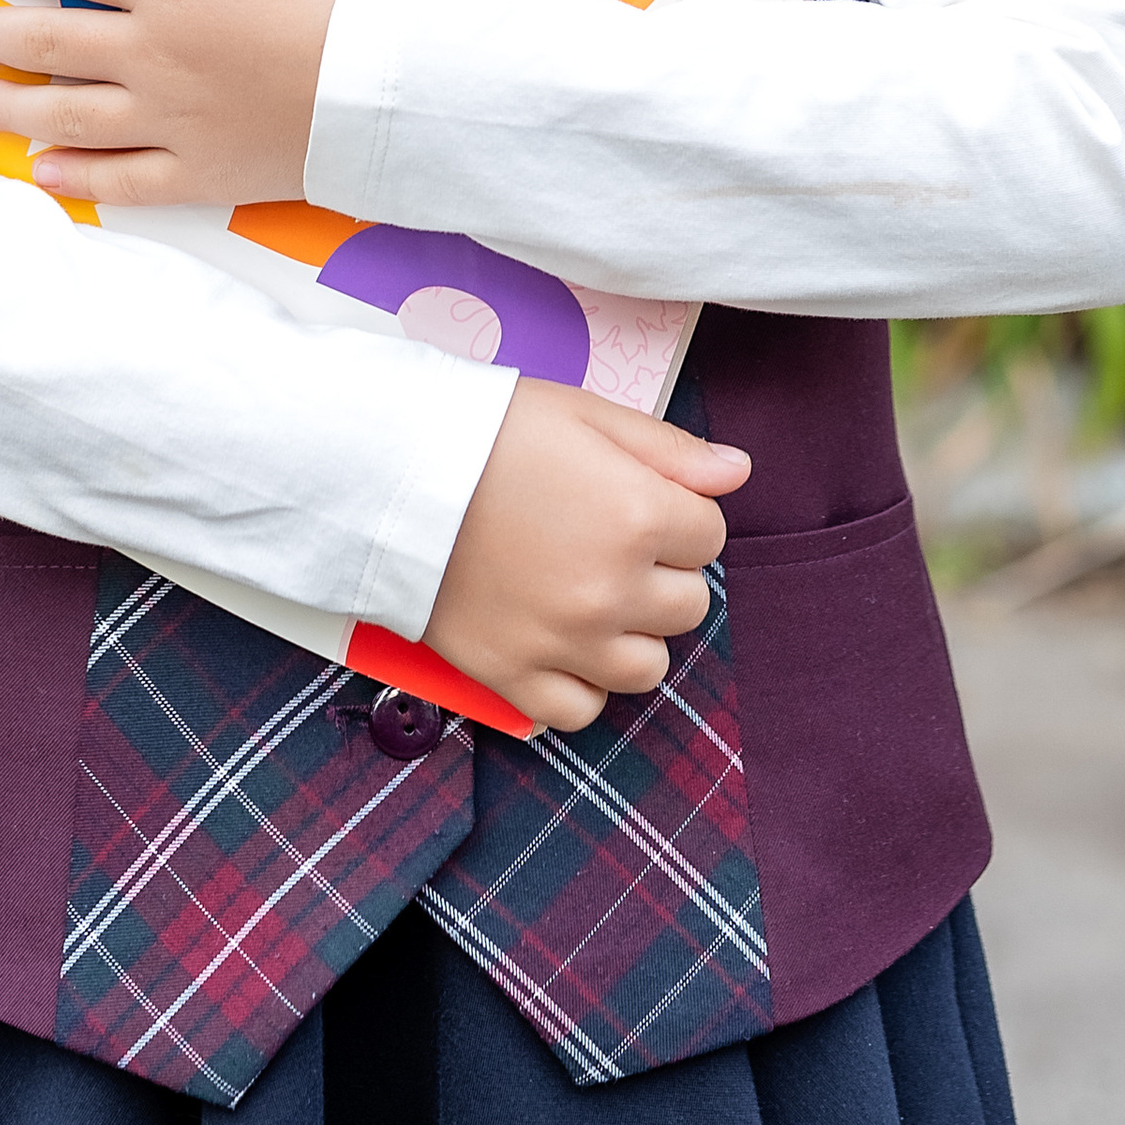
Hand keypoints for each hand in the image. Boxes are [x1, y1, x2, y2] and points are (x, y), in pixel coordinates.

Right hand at [423, 381, 749, 733]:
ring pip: (647, 667)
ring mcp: (564, 642)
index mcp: (637, 515)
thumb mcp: (586, 413)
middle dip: (661, 573)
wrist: (387, 474)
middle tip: (609, 543)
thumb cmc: (487, 431)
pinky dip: (581, 682)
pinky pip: (583, 711)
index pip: (709, 535)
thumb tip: (737, 473)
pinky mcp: (515, 678)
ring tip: (589, 595)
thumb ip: (670, 449)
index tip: (636, 499)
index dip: (678, 513)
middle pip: (687, 605)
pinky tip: (560, 641)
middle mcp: (612, 589)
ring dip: (631, 633)